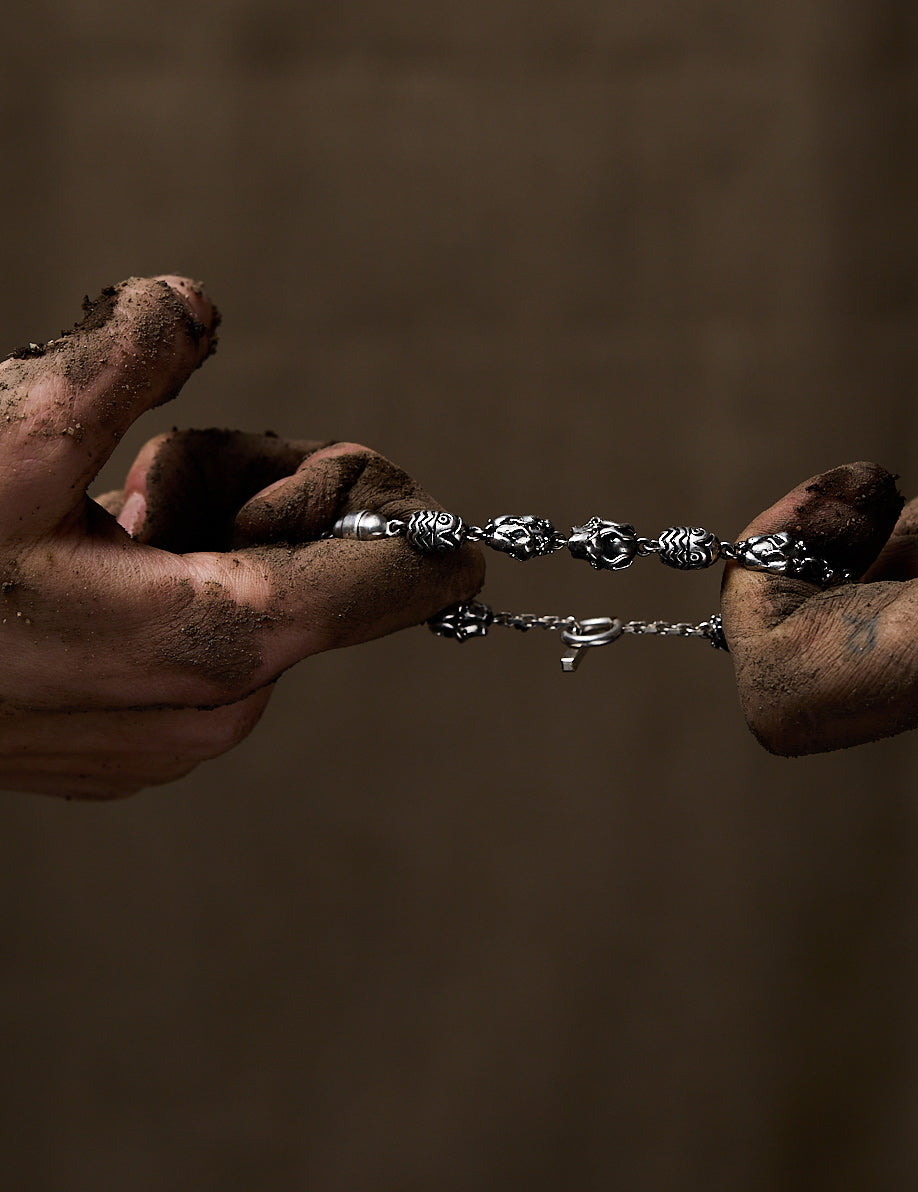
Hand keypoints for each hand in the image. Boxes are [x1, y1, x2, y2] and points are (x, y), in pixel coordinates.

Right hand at [0, 277, 481, 797]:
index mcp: (215, 641)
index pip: (380, 594)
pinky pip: (203, 650)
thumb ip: (128, 355)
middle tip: (165, 469)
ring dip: (206, 543)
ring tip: (106, 517)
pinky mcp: (132, 746)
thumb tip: (194, 306)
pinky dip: (173, 592)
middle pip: (312, 585)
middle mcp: (212, 709)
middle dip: (265, 505)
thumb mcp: (12, 430)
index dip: (416, 542)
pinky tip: (87, 570)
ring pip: (255, 611)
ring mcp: (169, 738)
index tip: (460, 537)